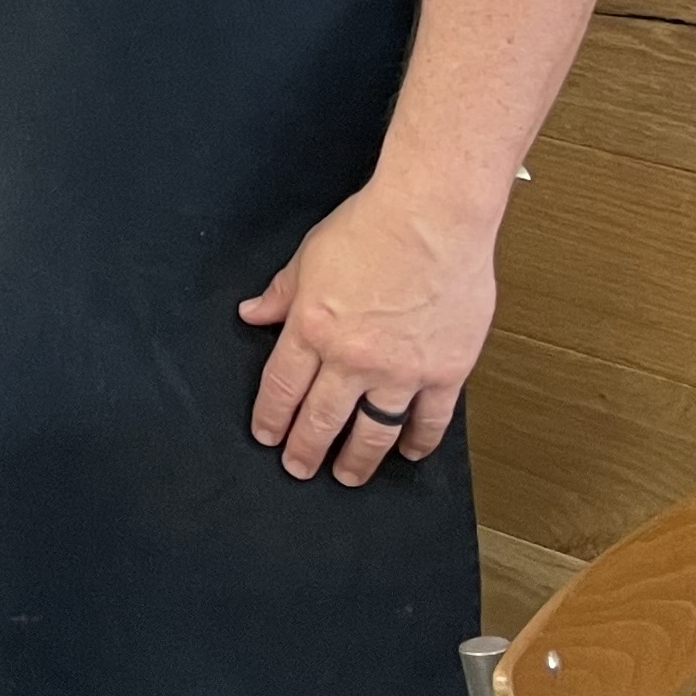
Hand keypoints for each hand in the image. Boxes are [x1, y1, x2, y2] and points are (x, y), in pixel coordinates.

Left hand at [240, 175, 500, 483]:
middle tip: (299, 468)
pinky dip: (419, 442)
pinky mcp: (445, 371)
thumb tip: (251, 315)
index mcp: (312, 329)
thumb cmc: (370, 228)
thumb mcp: (308, 257)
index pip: (282, 388)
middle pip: (322, 420)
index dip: (272, 418)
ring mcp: (401, 370)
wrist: (433, 219)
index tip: (267, 437)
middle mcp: (353, 359)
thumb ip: (280, 294)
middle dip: (305, 450)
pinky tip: (409, 453)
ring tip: (346, 476)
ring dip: (357, 460)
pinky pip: (429, 420)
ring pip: (373, 432)